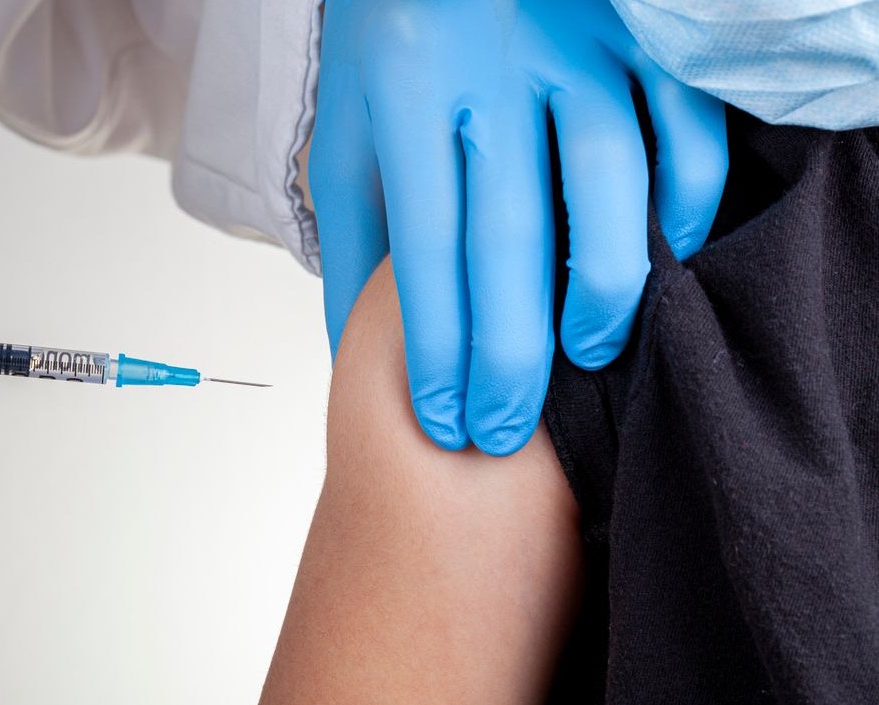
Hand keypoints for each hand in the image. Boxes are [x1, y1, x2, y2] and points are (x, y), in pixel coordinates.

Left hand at [310, 0, 727, 453]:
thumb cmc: (391, 37)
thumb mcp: (347, 123)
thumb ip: (355, 230)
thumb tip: (352, 345)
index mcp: (404, 89)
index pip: (425, 246)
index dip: (437, 348)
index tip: (445, 419)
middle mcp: (489, 67)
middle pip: (511, 234)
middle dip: (508, 352)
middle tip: (503, 427)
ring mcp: (574, 44)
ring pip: (606, 183)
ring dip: (601, 287)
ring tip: (585, 359)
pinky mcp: (637, 33)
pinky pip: (682, 125)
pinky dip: (683, 200)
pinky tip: (661, 260)